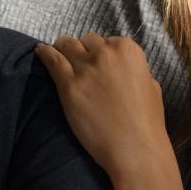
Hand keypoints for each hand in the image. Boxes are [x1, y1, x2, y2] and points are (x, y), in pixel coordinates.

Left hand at [35, 33, 170, 181]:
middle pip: (86, 41)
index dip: (100, 52)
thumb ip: (134, 70)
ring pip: (66, 45)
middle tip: (76, 60)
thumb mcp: (150, 85)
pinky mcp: (68, 85)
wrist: (134, 148)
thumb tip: (123, 70)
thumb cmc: (146, 123)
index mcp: (128, 50)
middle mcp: (106, 53)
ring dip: (62, 48)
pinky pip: (51, 59)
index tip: (96, 61)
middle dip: (82, 50)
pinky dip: (44, 53)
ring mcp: (86, 68)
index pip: (107, 41)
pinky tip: (39, 52)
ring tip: (55, 51)